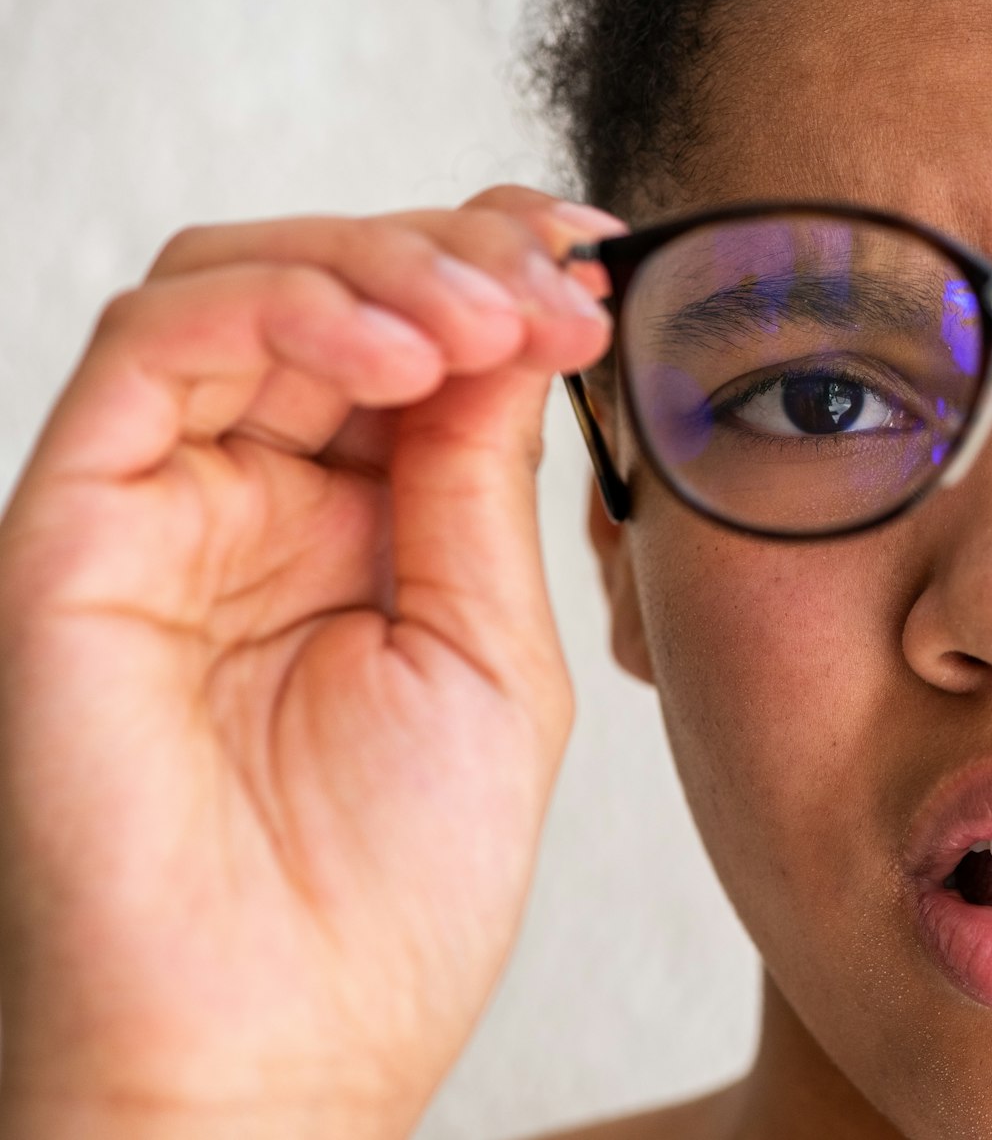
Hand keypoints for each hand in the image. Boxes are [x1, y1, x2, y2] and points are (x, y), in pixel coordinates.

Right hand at [0, 188, 620, 1137]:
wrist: (280, 1051)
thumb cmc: (390, 891)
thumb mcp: (487, 648)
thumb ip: (480, 482)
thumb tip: (518, 320)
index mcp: (353, 531)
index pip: (410, 341)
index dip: (498, 269)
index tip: (602, 256)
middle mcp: (247, 502)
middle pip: (329, 288)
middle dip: (459, 255)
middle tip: (562, 282)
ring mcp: (157, 507)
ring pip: (237, 285)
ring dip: (385, 268)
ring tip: (495, 315)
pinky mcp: (74, 528)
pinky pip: (154, 348)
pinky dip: (284, 307)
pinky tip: (407, 352)